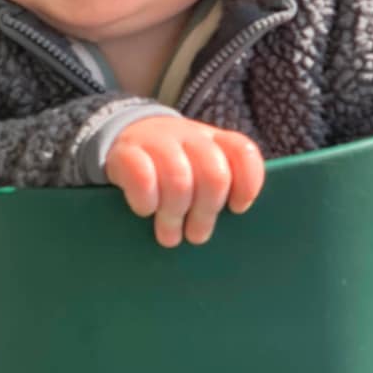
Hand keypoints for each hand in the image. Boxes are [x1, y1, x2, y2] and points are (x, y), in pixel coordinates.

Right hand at [105, 115, 264, 247]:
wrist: (125, 141)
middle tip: (195, 235)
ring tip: (170, 235)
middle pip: (214, 174)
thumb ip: (218, 188)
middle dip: (207, 212)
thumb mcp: (198, 170)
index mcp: (214, 140)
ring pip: (179, 179)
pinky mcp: (126, 151)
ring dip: (175, 215)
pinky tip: (145, 211)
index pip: (243, 152)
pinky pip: (143, 177)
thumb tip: (234, 223)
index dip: (247, 184)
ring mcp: (157, 140)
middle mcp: (189, 136)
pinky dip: (146, 201)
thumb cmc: (172, 169)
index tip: (237, 209)